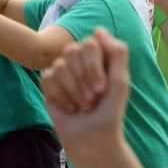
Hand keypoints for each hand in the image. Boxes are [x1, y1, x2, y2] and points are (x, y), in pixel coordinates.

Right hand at [43, 28, 130, 152]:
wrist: (92, 138)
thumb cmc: (109, 111)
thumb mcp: (121, 81)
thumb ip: (116, 52)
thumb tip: (98, 29)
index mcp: (98, 57)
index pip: (89, 44)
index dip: (93, 66)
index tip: (101, 89)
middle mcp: (79, 61)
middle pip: (71, 51)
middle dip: (82, 79)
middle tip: (92, 100)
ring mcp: (63, 72)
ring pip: (59, 65)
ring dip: (72, 90)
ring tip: (82, 106)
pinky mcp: (49, 85)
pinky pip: (47, 78)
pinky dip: (60, 95)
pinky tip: (69, 108)